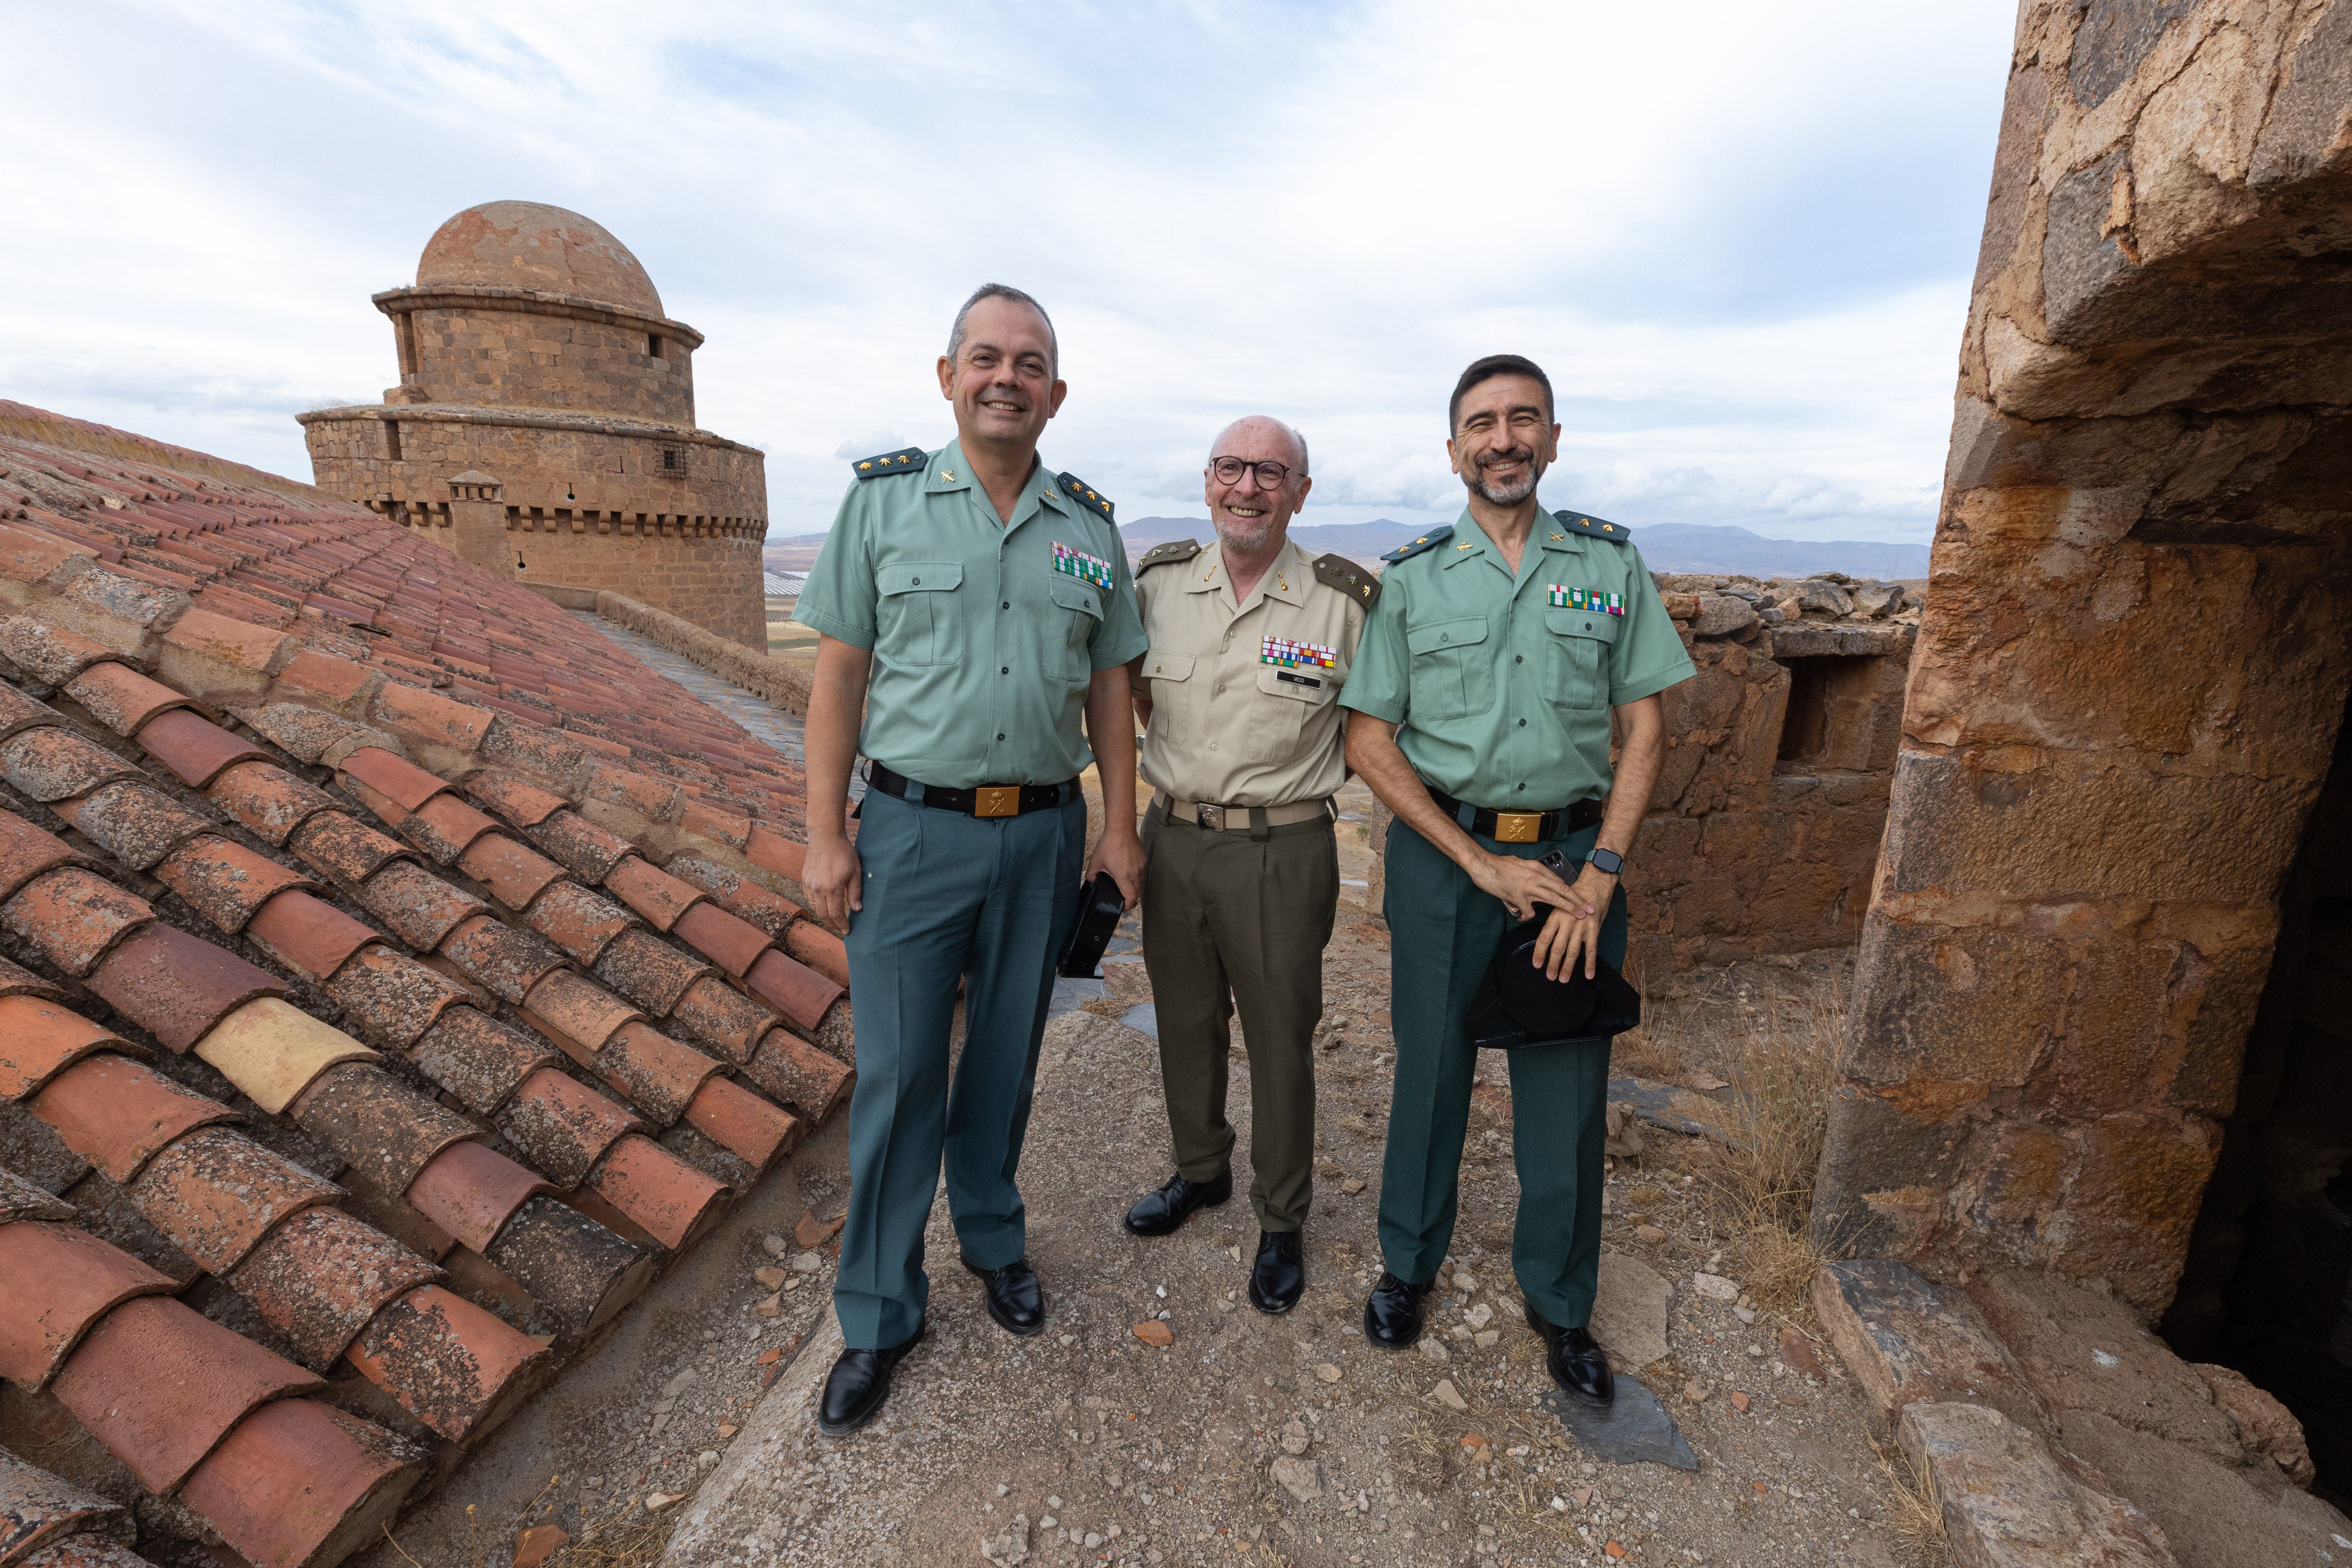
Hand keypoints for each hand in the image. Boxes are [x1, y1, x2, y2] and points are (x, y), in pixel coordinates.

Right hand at [803, 836, 862, 929]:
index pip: (836, 914)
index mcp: (832, 888)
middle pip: (823, 915)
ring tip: (833, 919)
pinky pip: (809, 898)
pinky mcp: (804, 879)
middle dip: (832, 924)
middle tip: (840, 928)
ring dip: (823, 916)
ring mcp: (809, 884)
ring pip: (814, 908)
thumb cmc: (843, 852)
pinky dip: (816, 905)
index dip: (841, 924)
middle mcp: (818, 889)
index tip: (846, 930)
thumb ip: (855, 892)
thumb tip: (857, 909)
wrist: (825, 837)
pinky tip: (823, 905)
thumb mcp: (855, 871)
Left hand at [1087, 826, 1146, 910]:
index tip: (1123, 908)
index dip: (1128, 905)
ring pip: (1140, 882)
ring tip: (1125, 885)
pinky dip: (1136, 876)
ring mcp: (1141, 866)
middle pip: (1137, 892)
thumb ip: (1091, 874)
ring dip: (1134, 887)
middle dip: (1131, 898)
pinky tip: (1128, 872)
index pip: (1130, 897)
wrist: (1121, 829)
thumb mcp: (1095, 861)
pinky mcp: (1144, 859)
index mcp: (1124, 876)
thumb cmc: (1108, 845)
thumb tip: (1091, 881)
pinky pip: (1142, 873)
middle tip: (1123, 899)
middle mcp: (1135, 873)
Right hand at [1466, 852, 1576, 923]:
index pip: (1559, 880)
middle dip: (1578, 900)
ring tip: (1578, 916)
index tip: (1579, 897)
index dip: (1571, 890)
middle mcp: (1535, 877)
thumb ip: (1531, 870)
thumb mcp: (1520, 862)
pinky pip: (1529, 911)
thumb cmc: (1499, 864)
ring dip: (1568, 908)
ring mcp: (1528, 887)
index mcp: (1537, 867)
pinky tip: (1523, 917)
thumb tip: (1539, 877)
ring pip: (1553, 899)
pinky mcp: (1517, 897)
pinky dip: (1527, 916)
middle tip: (1589, 908)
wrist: (1483, 865)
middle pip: (1562, 889)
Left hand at [1530, 865, 1617, 979]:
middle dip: (1553, 964)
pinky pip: (1591, 950)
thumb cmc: (1574, 897)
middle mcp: (1566, 923)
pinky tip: (1588, 974)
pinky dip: (1590, 964)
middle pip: (1557, 948)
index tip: (1536, 965)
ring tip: (1563, 979)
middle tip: (1549, 977)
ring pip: (1573, 952)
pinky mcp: (1593, 930)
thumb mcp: (1559, 906)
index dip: (1539, 953)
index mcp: (1555, 917)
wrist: (1594, 885)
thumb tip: (1545, 938)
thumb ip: (1553, 922)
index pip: (1544, 938)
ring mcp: (1581, 927)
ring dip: (1568, 967)